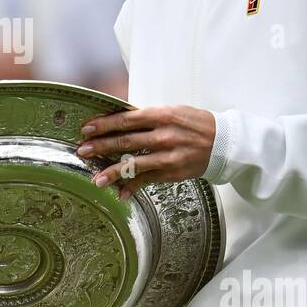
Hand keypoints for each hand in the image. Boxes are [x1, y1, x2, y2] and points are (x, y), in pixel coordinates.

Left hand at [77, 105, 216, 200]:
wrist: (224, 142)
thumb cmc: (195, 123)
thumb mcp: (172, 112)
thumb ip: (147, 117)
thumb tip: (119, 120)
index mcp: (161, 115)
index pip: (125, 119)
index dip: (103, 124)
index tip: (86, 129)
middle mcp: (163, 135)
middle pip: (125, 141)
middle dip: (101, 146)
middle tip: (82, 151)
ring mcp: (168, 156)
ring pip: (134, 164)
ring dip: (112, 173)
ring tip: (95, 179)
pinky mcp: (172, 172)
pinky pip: (148, 180)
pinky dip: (133, 187)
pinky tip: (120, 194)